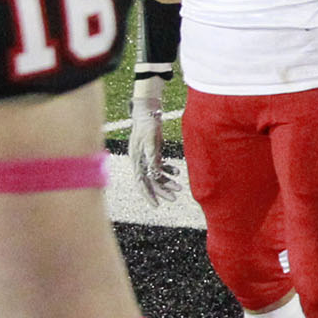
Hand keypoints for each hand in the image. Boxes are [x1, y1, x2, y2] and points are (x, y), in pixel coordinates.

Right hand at [124, 76, 171, 205]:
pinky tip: (177, 172)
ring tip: (180, 188)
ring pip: (156, 175)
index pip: (141, 182)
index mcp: (137, 160)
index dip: (148, 195)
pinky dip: (168, 171)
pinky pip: (160, 166)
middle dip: (162, 191)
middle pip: (150, 181)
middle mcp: (140, 161)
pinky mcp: (153, 153)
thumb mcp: (151, 139)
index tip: (157, 205)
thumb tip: (154, 173)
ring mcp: (146, 158)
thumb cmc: (148, 124)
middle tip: (175, 198)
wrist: (148, 111)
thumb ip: (152, 156)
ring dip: (167, 182)